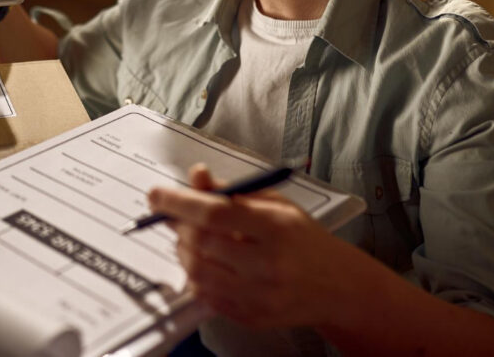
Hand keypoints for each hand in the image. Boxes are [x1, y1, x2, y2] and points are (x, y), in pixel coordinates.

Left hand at [148, 164, 362, 329]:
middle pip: (202, 244)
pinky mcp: (253, 318)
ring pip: (198, 273)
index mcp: (276, 227)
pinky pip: (207, 297)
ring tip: (189, 238)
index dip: (179, 202)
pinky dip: (195, 276)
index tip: (155, 195)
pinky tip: (204, 261)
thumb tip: (194, 176)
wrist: (338, 286)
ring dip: (183, 251)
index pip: (215, 213)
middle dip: (178, 226)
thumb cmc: (301, 236)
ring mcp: (261, 297)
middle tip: (172, 216)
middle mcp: (270, 265)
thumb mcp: (274, 203)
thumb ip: (231, 190)